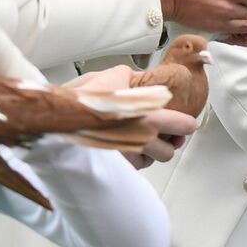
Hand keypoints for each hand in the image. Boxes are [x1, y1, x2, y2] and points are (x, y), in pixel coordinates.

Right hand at [66, 67, 198, 166]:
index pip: (181, 125)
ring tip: (145, 142)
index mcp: (146, 115)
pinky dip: (133, 161)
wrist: (59, 119)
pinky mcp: (113, 168)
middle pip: (168, 151)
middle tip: (169, 135)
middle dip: (170, 144)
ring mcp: (127, 157)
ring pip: (150, 162)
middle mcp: (140, 140)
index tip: (187, 123)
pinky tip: (128, 150)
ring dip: (151, 154)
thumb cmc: (84, 99)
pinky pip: (131, 168)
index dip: (185, 125)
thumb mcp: (112, 77)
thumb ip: (132, 79)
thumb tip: (139, 78)